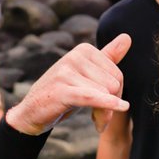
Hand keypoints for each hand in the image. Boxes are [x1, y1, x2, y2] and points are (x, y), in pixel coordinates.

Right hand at [4, 34, 131, 136]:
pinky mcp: (61, 90)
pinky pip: (92, 97)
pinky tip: (122, 107)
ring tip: (95, 121)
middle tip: (98, 115)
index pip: (118, 75)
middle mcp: (75, 56)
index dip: (115, 95)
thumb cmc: (64, 92)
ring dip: (104, 114)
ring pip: (105, 94)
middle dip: (110, 104)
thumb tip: (127, 37)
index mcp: (84, 50)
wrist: (32, 112)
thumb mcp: (86, 75)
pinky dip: (107, 104)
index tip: (104, 104)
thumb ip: (107, 57)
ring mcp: (66, 72)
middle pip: (114, 84)